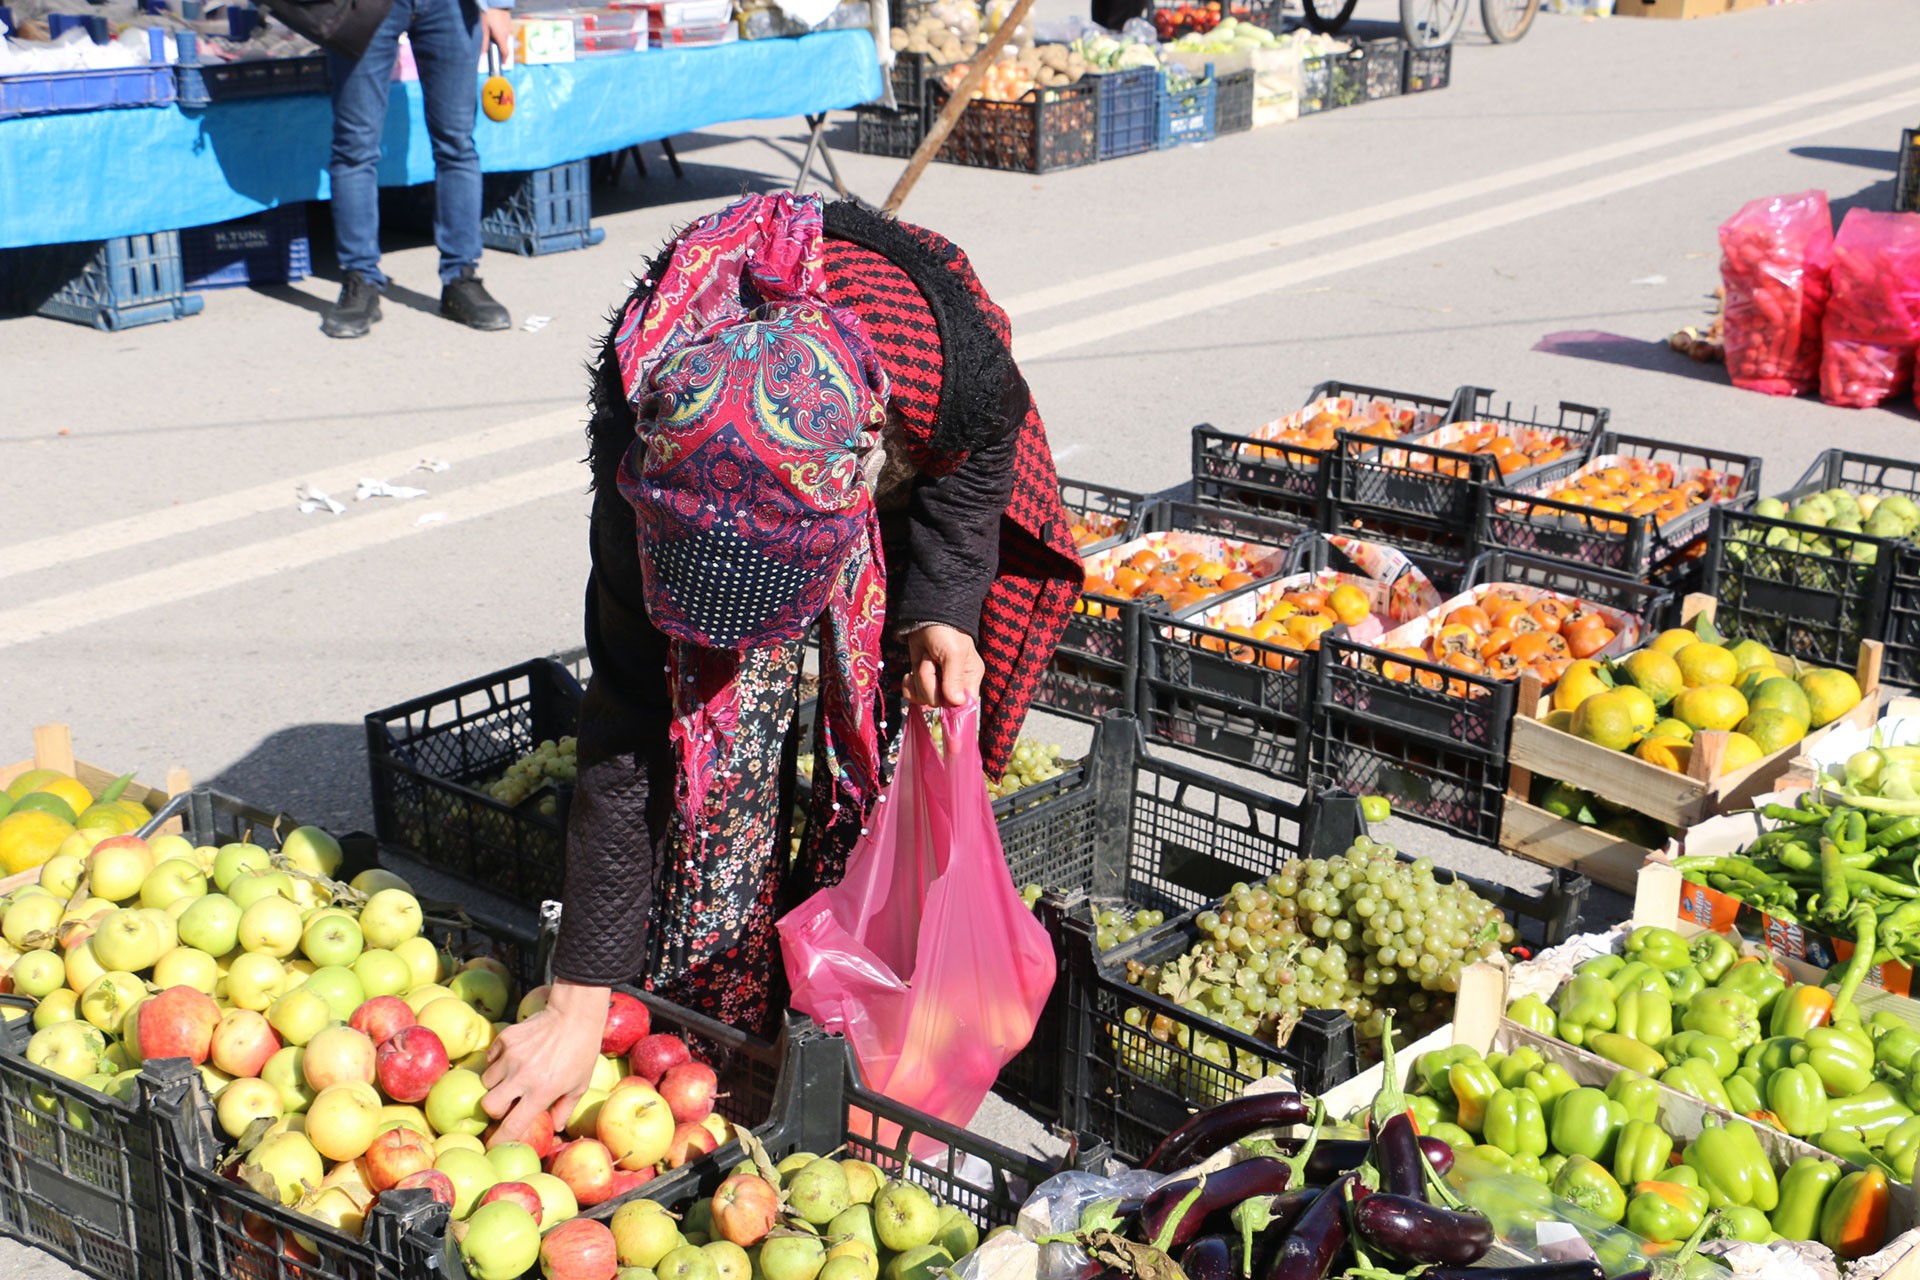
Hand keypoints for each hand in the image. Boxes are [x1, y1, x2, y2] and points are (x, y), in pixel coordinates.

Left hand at [479, 7, 511, 61]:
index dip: (504, 60)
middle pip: (506, 47)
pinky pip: (507, 34)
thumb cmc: (489, 16)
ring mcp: (510, 30)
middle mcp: (508, 35)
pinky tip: (497, 33)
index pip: (506, 53)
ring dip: (502, 43)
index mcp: (502, 38)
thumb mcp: (485, 29)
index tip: (502, 64)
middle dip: (502, 52)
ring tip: (495, 41)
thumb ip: (485, 42)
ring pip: (507, 40)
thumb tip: (483, 54)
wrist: (496, 3)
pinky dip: (503, 37)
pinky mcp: (510, 25)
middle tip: (496, 53)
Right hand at [480, 980, 607, 1144]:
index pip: (513, 1125)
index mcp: (542, 1091)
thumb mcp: (579, 1085)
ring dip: (496, 1085)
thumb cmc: (581, 1052)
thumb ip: (564, 1109)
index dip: (500, 1139)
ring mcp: (511, 1056)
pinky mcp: (505, 1039)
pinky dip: (497, 1063)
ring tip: (512, 1078)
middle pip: (489, 1105)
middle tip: (508, 1104)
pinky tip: (513, 1059)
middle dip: (495, 1110)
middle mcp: (522, 1075)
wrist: (574, 1015)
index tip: (493, 1145)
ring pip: (486, 1081)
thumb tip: (554, 1128)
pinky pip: (490, 1058)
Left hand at [905, 624, 982, 706]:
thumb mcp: (953, 654)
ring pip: (924, 698)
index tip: (942, 697)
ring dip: (919, 678)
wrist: (926, 617)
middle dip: (929, 682)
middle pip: (939, 703)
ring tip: (925, 659)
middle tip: (931, 661)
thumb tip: (956, 703)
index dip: (952, 708)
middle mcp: (954, 685)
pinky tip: (909, 674)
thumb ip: (954, 679)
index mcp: (969, 679)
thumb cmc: (946, 633)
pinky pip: (913, 695)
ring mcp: (936, 684)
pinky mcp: (921, 680)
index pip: (965, 706)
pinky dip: (908, 685)